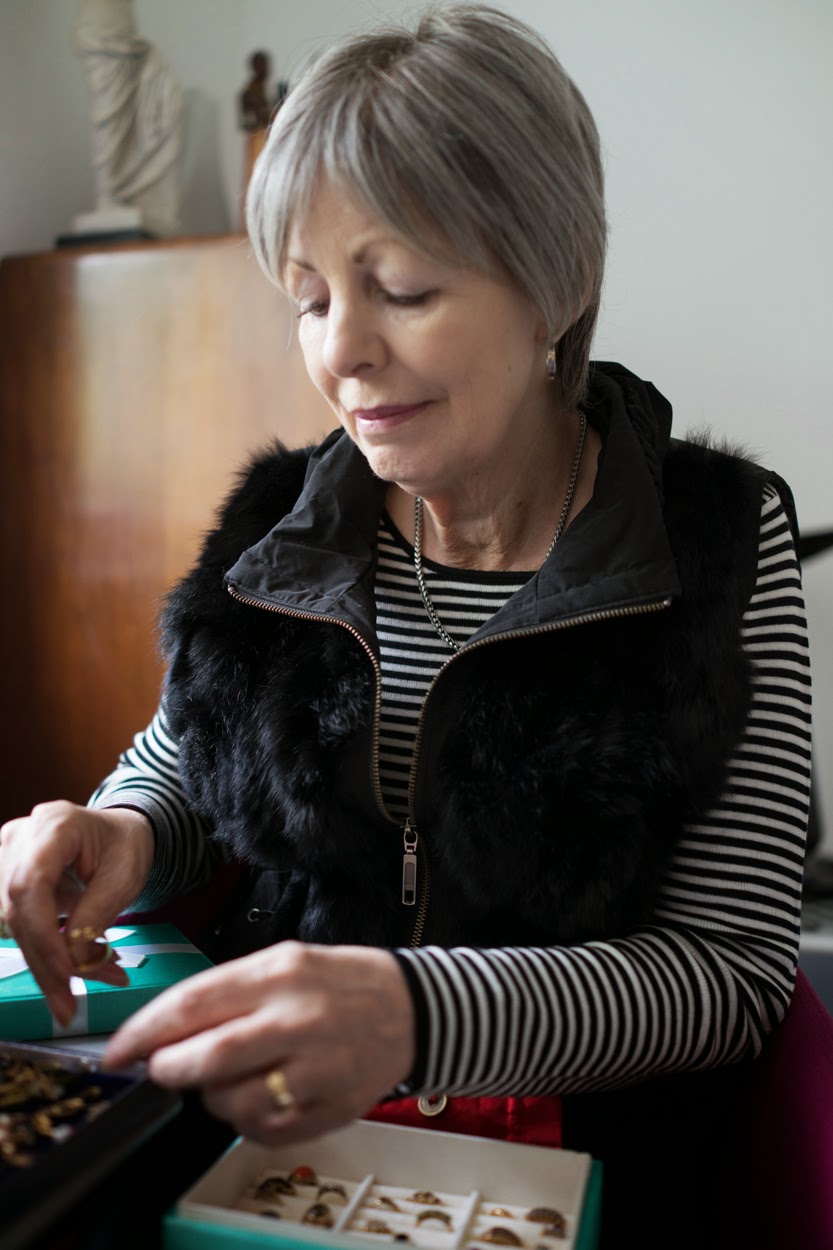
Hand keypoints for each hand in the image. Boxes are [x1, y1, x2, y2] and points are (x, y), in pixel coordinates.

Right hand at [0, 801, 154, 1023]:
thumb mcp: (125, 876)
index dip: (43, 934)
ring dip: (45, 964)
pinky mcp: (7, 882)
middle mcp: (21, 838)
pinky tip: (73, 971)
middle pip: (17, 909)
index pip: (30, 885)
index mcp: (54, 825)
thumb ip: (97, 914)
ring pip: (15, 924)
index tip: (65, 973)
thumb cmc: (124, 846)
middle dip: (43, 962)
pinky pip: (20, 926)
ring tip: (80, 989)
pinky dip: (46, 953)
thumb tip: (72, 962)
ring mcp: (8, 859)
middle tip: (67, 1005)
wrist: (118, 833)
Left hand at [103, 941, 415, 1144]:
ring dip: (213, 1099)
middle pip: (207, 1059)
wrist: (414, 1007)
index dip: (144, 1032)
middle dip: (170, 1070)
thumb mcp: (284, 961)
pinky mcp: (333, 1107)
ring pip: (233, 1104)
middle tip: (162, 1070)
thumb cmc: (340, 982)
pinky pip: (268, 1131)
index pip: (193, 1003)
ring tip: (227, 1081)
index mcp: (280, 972)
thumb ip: (227, 993)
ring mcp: (318, 1067)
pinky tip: (262, 1097)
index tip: (118, 1051)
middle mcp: (298, 1018)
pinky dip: (250, 1122)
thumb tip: (165, 1030)